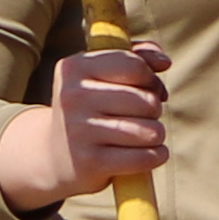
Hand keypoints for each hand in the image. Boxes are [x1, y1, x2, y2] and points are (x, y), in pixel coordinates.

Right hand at [0, 41, 169, 211]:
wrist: (54, 156)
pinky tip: (141, 154)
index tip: (146, 88)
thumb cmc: (92, 107)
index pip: (135, 66)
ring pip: (151, 131)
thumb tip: (163, 62)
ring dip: (154, 135)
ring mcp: (78, 131)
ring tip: (135, 136)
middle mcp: (72, 97)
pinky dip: (155, 156)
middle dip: (153, 110)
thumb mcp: (104, 74)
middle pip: (148, 101)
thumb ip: (140, 56)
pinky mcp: (90, 163)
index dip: (151, 80)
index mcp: (74, 68)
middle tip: (135, 116)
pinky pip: (147, 157)